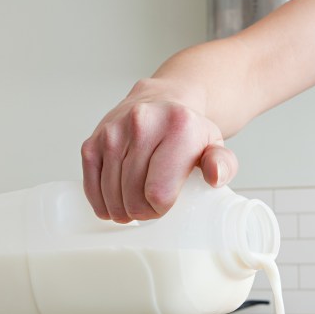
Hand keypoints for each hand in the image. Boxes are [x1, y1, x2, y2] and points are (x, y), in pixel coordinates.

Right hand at [81, 93, 237, 222]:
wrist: (162, 102)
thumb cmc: (188, 132)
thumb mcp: (215, 147)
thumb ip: (223, 164)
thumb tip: (215, 177)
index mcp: (178, 127)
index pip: (159, 192)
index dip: (161, 208)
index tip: (166, 203)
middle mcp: (142, 124)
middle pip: (133, 196)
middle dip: (142, 211)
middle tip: (150, 206)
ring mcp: (113, 131)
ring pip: (111, 194)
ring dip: (121, 209)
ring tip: (134, 204)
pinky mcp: (93, 140)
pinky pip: (91, 184)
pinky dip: (101, 201)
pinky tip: (113, 202)